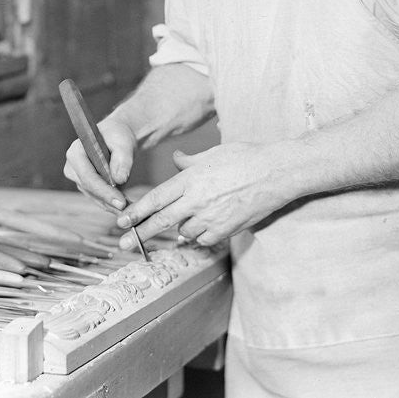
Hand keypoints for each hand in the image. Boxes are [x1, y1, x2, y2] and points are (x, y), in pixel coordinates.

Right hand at [63, 117, 137, 210]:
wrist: (116, 138)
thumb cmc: (118, 136)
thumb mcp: (124, 143)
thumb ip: (122, 160)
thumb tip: (119, 180)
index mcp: (76, 152)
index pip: (87, 177)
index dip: (104, 191)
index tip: (121, 202)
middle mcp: (72, 167)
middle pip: (89, 189)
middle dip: (108, 200)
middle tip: (128, 209)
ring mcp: (77, 178)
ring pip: (94, 196)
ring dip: (111, 204)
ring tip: (130, 209)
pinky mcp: (85, 186)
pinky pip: (98, 198)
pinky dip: (111, 203)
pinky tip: (125, 206)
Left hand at [115, 142, 291, 247]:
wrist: (276, 172)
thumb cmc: (246, 158)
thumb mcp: (213, 153)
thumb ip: (189, 161)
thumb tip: (175, 159)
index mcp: (190, 179)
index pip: (155, 198)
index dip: (136, 211)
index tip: (122, 221)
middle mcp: (197, 200)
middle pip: (161, 221)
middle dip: (140, 233)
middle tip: (123, 244)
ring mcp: (212, 217)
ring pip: (184, 231)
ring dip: (179, 228)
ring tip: (186, 220)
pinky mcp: (227, 229)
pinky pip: (205, 239)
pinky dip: (200, 236)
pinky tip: (203, 228)